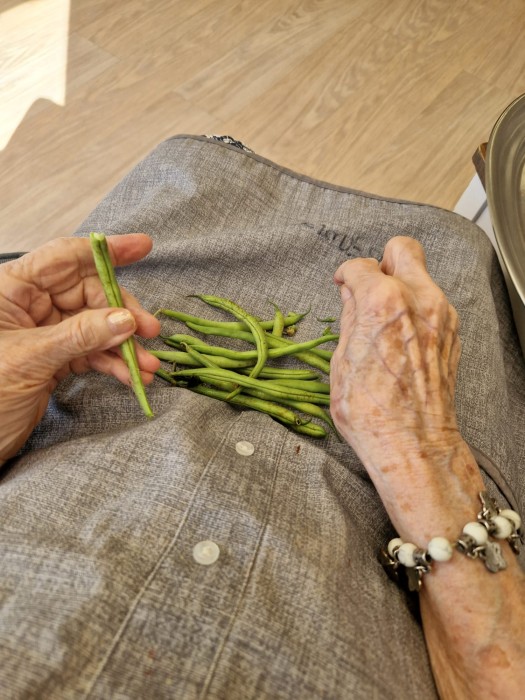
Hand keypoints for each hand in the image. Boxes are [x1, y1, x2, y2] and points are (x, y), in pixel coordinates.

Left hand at [0, 234, 160, 463]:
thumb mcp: (30, 360)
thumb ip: (79, 336)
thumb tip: (126, 318)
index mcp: (13, 289)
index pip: (64, 258)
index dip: (106, 251)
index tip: (142, 246)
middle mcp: (29, 304)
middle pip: (89, 293)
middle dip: (123, 312)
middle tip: (150, 331)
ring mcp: (43, 332)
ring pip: (95, 326)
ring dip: (123, 345)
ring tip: (147, 365)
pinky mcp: (52, 358)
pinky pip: (91, 352)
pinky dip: (112, 363)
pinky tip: (131, 375)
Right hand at [330, 236, 482, 535]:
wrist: (412, 444)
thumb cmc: (371, 412)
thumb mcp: (342, 361)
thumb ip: (349, 317)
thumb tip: (351, 294)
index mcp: (382, 302)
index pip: (361, 265)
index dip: (346, 275)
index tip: (342, 285)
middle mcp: (418, 300)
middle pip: (403, 249)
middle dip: (382, 262)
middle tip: (368, 287)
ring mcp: (441, 316)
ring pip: (421, 276)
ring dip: (401, 286)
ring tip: (382, 318)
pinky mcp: (452, 334)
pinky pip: (433, 303)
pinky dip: (415, 308)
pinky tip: (400, 336)